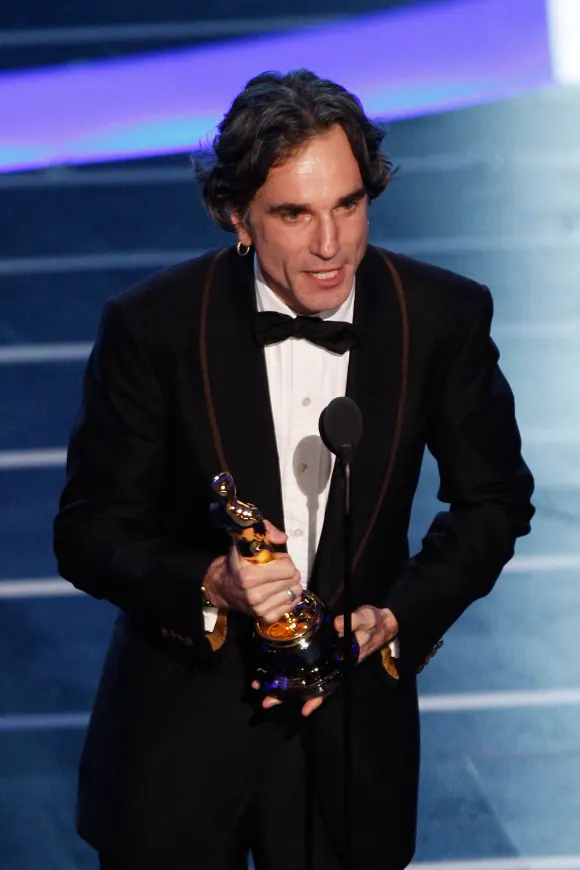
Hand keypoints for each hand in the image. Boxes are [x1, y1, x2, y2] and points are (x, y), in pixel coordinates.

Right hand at [203, 521, 302, 623]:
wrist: (221, 588)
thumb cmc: (236, 563)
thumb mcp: (245, 541)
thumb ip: (265, 531)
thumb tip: (283, 538)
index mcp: (249, 575)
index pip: (288, 568)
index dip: (285, 560)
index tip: (276, 559)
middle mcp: (254, 594)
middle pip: (293, 580)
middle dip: (289, 572)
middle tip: (278, 570)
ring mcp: (260, 608)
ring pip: (294, 593)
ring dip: (290, 585)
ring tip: (279, 581)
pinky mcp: (264, 618)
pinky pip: (291, 607)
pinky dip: (290, 598)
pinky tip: (281, 592)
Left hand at [253, 605, 398, 716]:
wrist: (378, 621)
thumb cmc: (373, 622)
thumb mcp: (366, 619)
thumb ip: (354, 621)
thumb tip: (336, 624)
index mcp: (344, 662)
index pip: (328, 685)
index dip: (317, 698)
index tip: (303, 710)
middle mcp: (333, 666)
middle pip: (309, 685)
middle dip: (288, 695)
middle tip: (266, 701)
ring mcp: (326, 661)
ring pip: (303, 677)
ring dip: (283, 685)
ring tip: (261, 689)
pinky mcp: (321, 652)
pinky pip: (304, 665)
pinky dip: (290, 670)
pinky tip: (274, 672)